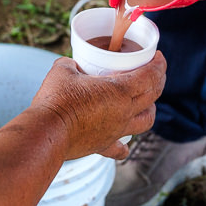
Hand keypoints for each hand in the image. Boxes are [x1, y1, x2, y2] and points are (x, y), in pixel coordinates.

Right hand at [32, 53, 165, 159]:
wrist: (46, 131)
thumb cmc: (56, 99)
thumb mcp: (62, 69)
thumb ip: (70, 63)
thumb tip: (71, 64)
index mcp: (119, 90)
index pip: (150, 76)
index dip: (158, 65)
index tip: (159, 57)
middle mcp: (124, 112)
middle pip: (152, 96)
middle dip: (158, 81)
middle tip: (155, 73)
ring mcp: (116, 131)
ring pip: (145, 121)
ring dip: (150, 110)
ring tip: (146, 103)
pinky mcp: (103, 145)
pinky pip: (120, 148)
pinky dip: (125, 145)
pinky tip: (123, 143)